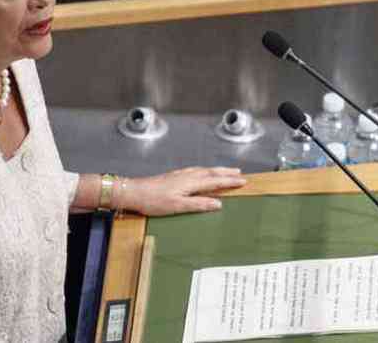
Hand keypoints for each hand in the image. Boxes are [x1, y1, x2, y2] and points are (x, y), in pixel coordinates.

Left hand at [121, 167, 245, 215]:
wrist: (134, 192)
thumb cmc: (153, 201)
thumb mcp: (178, 206)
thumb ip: (199, 204)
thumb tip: (218, 203)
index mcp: (191, 183)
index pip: (216, 181)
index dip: (230, 181)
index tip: (243, 181)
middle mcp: (187, 176)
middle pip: (212, 172)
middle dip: (226, 173)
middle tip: (240, 173)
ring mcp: (180, 175)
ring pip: (204, 170)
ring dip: (217, 171)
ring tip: (226, 171)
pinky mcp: (174, 176)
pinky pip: (195, 171)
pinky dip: (205, 171)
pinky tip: (202, 173)